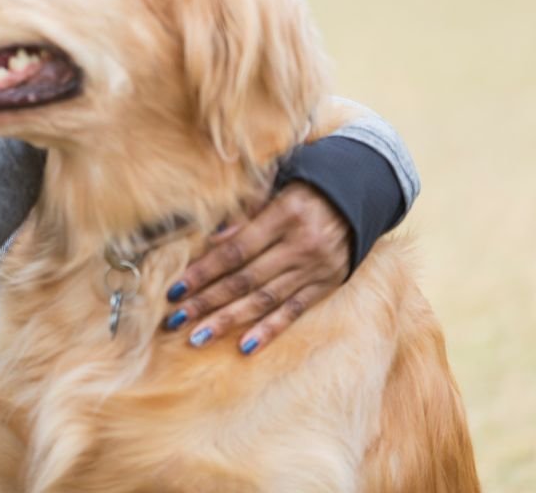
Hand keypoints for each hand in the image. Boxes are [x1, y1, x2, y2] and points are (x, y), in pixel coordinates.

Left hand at [162, 183, 350, 354]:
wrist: (358, 197)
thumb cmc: (304, 191)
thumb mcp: (276, 189)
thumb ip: (245, 213)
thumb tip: (211, 239)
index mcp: (285, 215)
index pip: (236, 250)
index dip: (204, 271)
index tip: (176, 289)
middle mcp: (301, 245)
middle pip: (246, 279)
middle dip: (208, 301)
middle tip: (176, 319)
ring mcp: (316, 269)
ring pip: (266, 300)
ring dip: (229, 320)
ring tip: (199, 336)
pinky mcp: (327, 285)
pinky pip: (294, 311)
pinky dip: (269, 329)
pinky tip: (246, 345)